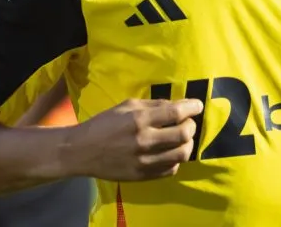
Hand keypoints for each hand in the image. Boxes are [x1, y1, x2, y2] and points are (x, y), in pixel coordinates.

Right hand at [61, 98, 203, 181]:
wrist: (82, 151)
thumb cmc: (104, 124)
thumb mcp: (126, 106)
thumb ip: (152, 105)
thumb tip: (177, 105)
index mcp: (139, 119)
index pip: (176, 112)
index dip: (192, 107)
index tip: (198, 105)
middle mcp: (144, 140)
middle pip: (183, 134)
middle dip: (191, 126)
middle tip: (188, 122)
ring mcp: (144, 160)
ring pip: (182, 154)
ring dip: (187, 144)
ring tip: (182, 138)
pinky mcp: (143, 175)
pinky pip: (171, 169)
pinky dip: (176, 160)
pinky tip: (170, 152)